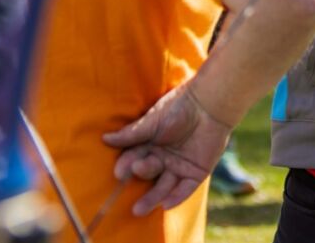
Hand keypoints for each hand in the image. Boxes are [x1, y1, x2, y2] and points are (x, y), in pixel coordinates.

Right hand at [103, 85, 236, 215]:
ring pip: (165, 185)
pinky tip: (167, 204)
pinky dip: (177, 197)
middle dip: (139, 181)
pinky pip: (185, 188)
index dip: (126, 165)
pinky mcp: (196, 173)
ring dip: (153, 197)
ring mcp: (179, 167)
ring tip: (139, 210)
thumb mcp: (153, 122)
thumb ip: (132, 134)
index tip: (119, 173)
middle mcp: (163, 158)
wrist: (209, 105)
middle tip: (129, 188)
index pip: (134, 158)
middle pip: (148, 173)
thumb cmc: (179, 108)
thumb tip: (105, 139)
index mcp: (150, 145)